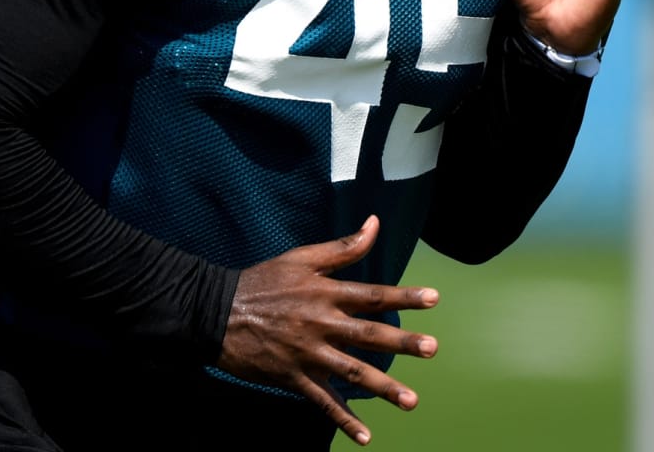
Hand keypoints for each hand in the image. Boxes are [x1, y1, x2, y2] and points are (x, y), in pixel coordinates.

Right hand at [217, 214, 438, 445]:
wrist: (219, 311)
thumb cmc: (264, 280)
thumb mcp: (302, 257)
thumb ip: (342, 247)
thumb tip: (375, 223)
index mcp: (325, 292)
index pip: (372, 294)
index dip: (404, 296)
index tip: (434, 299)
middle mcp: (321, 323)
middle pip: (369, 335)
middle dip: (402, 343)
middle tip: (432, 349)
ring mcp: (308, 354)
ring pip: (352, 372)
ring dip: (383, 387)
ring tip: (411, 401)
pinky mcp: (293, 377)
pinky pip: (322, 402)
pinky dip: (343, 420)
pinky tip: (365, 436)